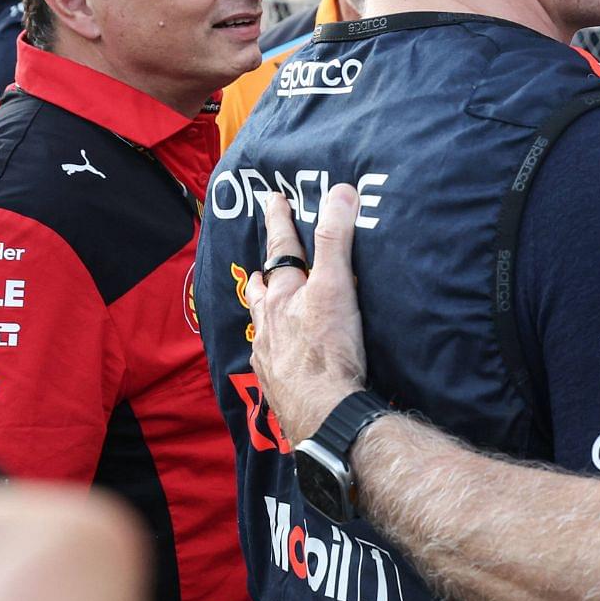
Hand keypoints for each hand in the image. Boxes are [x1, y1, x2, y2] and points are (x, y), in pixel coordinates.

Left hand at [246, 185, 368, 441]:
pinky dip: (268, 348)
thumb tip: (340, 191)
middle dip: (264, 273)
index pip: (281, 248)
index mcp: (285, 295)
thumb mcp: (337, 285)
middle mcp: (270, 321)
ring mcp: (269, 353)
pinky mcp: (275, 382)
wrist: (321, 409)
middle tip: (261, 265)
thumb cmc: (329, 348)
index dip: (279, 221)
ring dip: (261, 309)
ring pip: (260, 323)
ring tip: (261, 301)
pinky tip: (272, 353)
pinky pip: (266, 357)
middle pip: (263, 289)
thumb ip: (336, 238)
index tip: (272, 200)